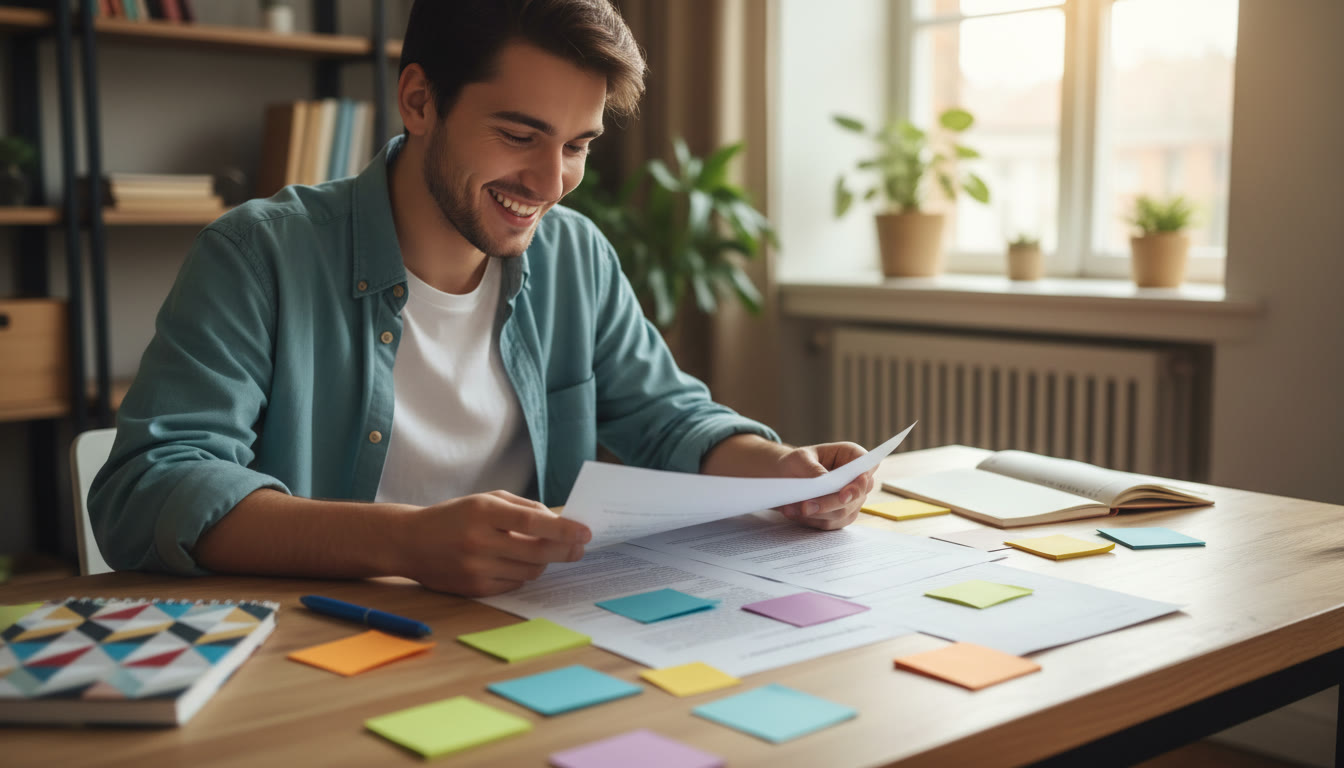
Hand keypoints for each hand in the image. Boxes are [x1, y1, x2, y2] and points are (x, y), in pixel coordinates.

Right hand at [399, 491, 589, 596]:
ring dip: (543, 562)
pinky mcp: (473, 589)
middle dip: (565, 551)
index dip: (563, 529)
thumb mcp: (486, 499)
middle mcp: (478, 541)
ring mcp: (475, 568)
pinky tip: (515, 563)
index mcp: (483, 512)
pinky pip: (514, 584)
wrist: (410, 542)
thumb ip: (524, 507)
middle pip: (537, 552)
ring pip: (529, 571)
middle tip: (579, 548)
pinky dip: (522, 574)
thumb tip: (560, 523)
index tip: (585, 533)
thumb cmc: (455, 516)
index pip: (532, 522)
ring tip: (541, 551)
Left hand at [772, 442, 874, 530]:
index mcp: (852, 456)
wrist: (788, 476)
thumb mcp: (800, 458)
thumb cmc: (798, 462)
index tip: (844, 494)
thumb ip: (813, 469)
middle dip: (830, 503)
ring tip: (791, 508)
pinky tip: (793, 513)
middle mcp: (857, 479)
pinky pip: (830, 523)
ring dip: (816, 513)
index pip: (868, 466)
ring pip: (842, 512)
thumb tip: (824, 482)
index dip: (861, 481)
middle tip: (807, 506)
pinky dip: (810, 520)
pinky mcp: (841, 516)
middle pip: (857, 495)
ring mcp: (852, 500)